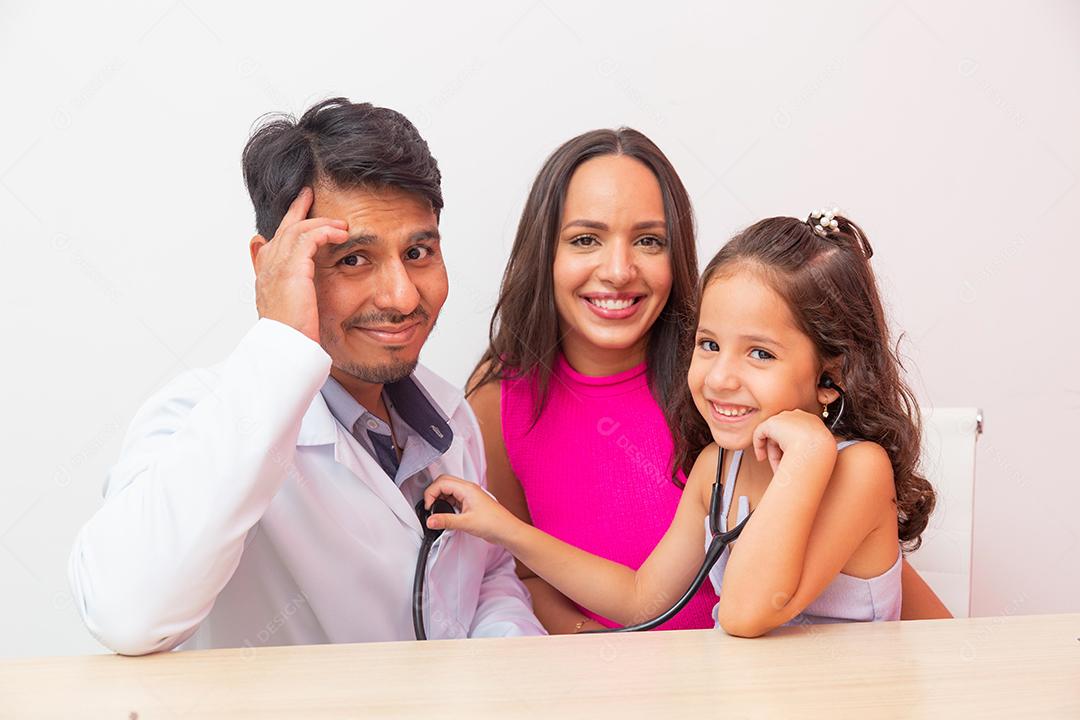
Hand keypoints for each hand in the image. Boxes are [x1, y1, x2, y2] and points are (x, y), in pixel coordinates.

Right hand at [251, 187, 349, 342]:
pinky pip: (309, 237)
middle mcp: (267, 266)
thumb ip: (293, 291)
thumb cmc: (292, 336)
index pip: (275, 242)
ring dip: (320, 222)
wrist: (285, 347)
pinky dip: (325, 231)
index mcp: (266, 276)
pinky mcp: (292, 267)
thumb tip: (299, 284)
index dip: (286, 224)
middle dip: (296, 209)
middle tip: (308, 194)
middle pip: (283, 228)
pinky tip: (341, 233)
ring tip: (340, 223)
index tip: (298, 212)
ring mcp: (276, 265)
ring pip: (297, 229)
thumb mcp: (290, 310)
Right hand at [423, 475, 520, 544]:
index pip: (441, 482)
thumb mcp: (465, 523)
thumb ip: (445, 521)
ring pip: (449, 490)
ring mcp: (470, 495)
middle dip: (433, 493)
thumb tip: (430, 520)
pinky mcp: (471, 502)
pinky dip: (447, 504)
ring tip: (437, 512)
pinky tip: (447, 514)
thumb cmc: (494, 523)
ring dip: (440, 498)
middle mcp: (468, 489)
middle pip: (444, 482)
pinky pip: (454, 498)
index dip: (431, 493)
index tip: (429, 507)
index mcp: (467, 488)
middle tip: (430, 507)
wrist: (507, 530)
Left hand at [752, 409, 835, 472]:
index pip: (798, 434)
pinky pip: (761, 433)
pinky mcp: (773, 422)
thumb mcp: (816, 453)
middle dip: (782, 453)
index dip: (793, 449)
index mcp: (813, 423)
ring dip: (773, 454)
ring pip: (774, 436)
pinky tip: (761, 458)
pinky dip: (759, 446)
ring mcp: (787, 418)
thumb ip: (806, 452)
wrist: (817, 449)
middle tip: (781, 468)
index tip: (793, 462)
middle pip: (786, 435)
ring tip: (776, 468)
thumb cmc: (820, 456)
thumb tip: (798, 459)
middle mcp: (800, 417)